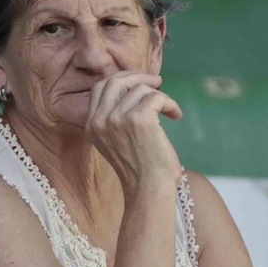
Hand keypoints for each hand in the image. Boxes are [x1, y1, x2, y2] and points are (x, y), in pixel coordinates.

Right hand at [85, 71, 183, 191]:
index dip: (122, 79)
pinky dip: (170, 104)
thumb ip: (116, 117)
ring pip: (141, 89)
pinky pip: (157, 97)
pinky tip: (176, 115)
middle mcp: (100, 121)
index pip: (100, 87)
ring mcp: (117, 119)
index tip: (140, 81)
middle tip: (158, 82)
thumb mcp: (117, 141)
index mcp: (91, 125)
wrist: (149, 190)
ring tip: (170, 111)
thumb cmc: (140, 169)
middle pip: (116, 80)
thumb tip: (135, 86)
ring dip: (160, 96)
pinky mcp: (138, 119)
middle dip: (139, 76)